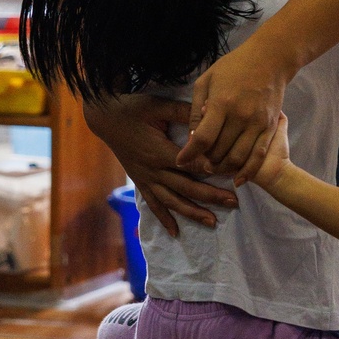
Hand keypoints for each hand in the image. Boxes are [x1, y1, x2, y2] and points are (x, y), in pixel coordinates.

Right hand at [84, 93, 237, 236]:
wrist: (104, 118)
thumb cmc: (132, 108)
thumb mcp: (157, 105)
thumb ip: (182, 112)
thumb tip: (207, 113)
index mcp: (159, 151)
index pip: (190, 165)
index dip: (211, 170)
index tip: (232, 176)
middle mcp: (153, 170)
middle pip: (186, 187)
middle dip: (210, 196)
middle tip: (233, 202)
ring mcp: (146, 179)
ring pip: (172, 201)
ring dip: (192, 212)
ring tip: (212, 222)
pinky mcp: (140, 182)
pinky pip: (153, 205)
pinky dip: (164, 219)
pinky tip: (176, 232)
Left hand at [177, 37, 288, 185]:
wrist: (270, 59)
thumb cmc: (233, 66)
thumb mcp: (206, 81)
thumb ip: (197, 110)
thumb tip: (192, 137)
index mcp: (222, 103)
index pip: (203, 138)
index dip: (189, 154)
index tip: (180, 160)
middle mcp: (240, 116)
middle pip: (219, 152)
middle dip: (205, 161)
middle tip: (198, 161)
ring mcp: (257, 123)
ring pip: (237, 159)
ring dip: (223, 169)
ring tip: (214, 167)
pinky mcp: (270, 127)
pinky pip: (258, 157)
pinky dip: (246, 172)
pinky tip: (237, 179)